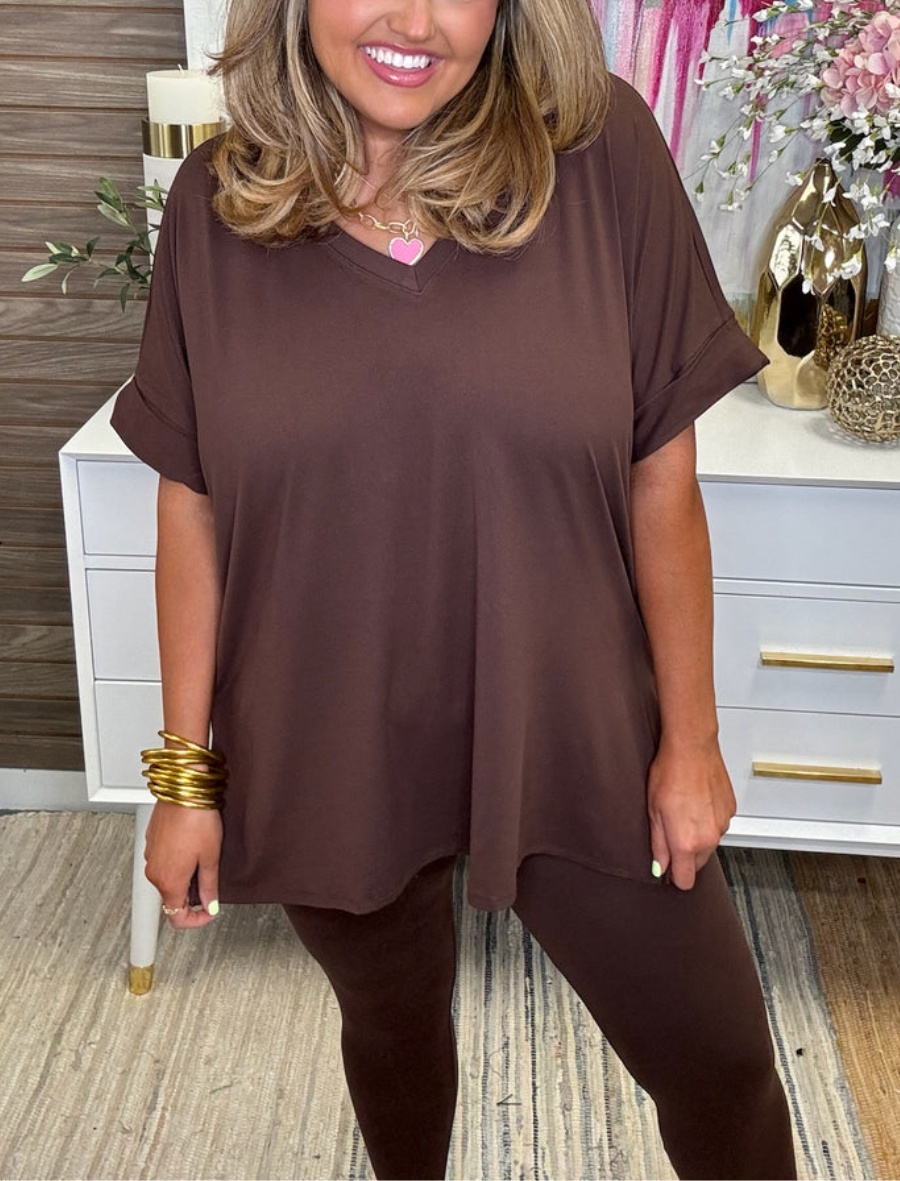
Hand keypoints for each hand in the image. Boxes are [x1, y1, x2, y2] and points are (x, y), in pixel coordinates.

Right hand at [145, 800, 221, 927]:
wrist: (183, 789)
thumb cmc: (196, 819)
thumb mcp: (210, 857)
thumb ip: (209, 886)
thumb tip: (210, 904)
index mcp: (169, 881)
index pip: (176, 918)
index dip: (196, 920)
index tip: (209, 911)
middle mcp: (154, 872)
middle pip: (171, 899)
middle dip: (191, 897)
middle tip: (210, 883)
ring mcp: (150, 856)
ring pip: (167, 880)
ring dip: (185, 878)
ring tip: (203, 860)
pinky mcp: (151, 842)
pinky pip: (163, 863)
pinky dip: (177, 863)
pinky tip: (192, 847)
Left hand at [647, 735, 735, 890]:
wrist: (692, 748)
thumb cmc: (669, 774)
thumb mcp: (653, 812)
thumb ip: (658, 845)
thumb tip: (659, 866)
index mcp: (686, 843)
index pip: (685, 881)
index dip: (674, 876)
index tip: (667, 867)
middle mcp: (708, 838)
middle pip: (697, 864)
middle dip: (685, 855)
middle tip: (671, 831)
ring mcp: (722, 825)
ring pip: (708, 844)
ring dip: (697, 836)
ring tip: (684, 811)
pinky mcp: (730, 811)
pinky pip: (718, 825)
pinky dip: (708, 820)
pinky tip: (697, 802)